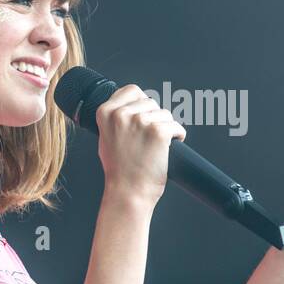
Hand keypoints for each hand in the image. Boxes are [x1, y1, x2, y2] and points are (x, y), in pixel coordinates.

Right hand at [95, 84, 187, 208]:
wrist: (128, 192)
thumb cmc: (119, 170)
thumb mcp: (105, 137)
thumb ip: (114, 119)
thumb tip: (130, 106)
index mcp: (106, 112)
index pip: (132, 90)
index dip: (142, 103)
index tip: (144, 116)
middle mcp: (122, 114)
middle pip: (151, 102)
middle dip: (155, 118)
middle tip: (148, 140)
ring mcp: (141, 121)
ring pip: (165, 114)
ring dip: (166, 128)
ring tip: (156, 147)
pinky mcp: (158, 132)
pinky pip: (177, 126)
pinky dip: (178, 136)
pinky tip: (169, 148)